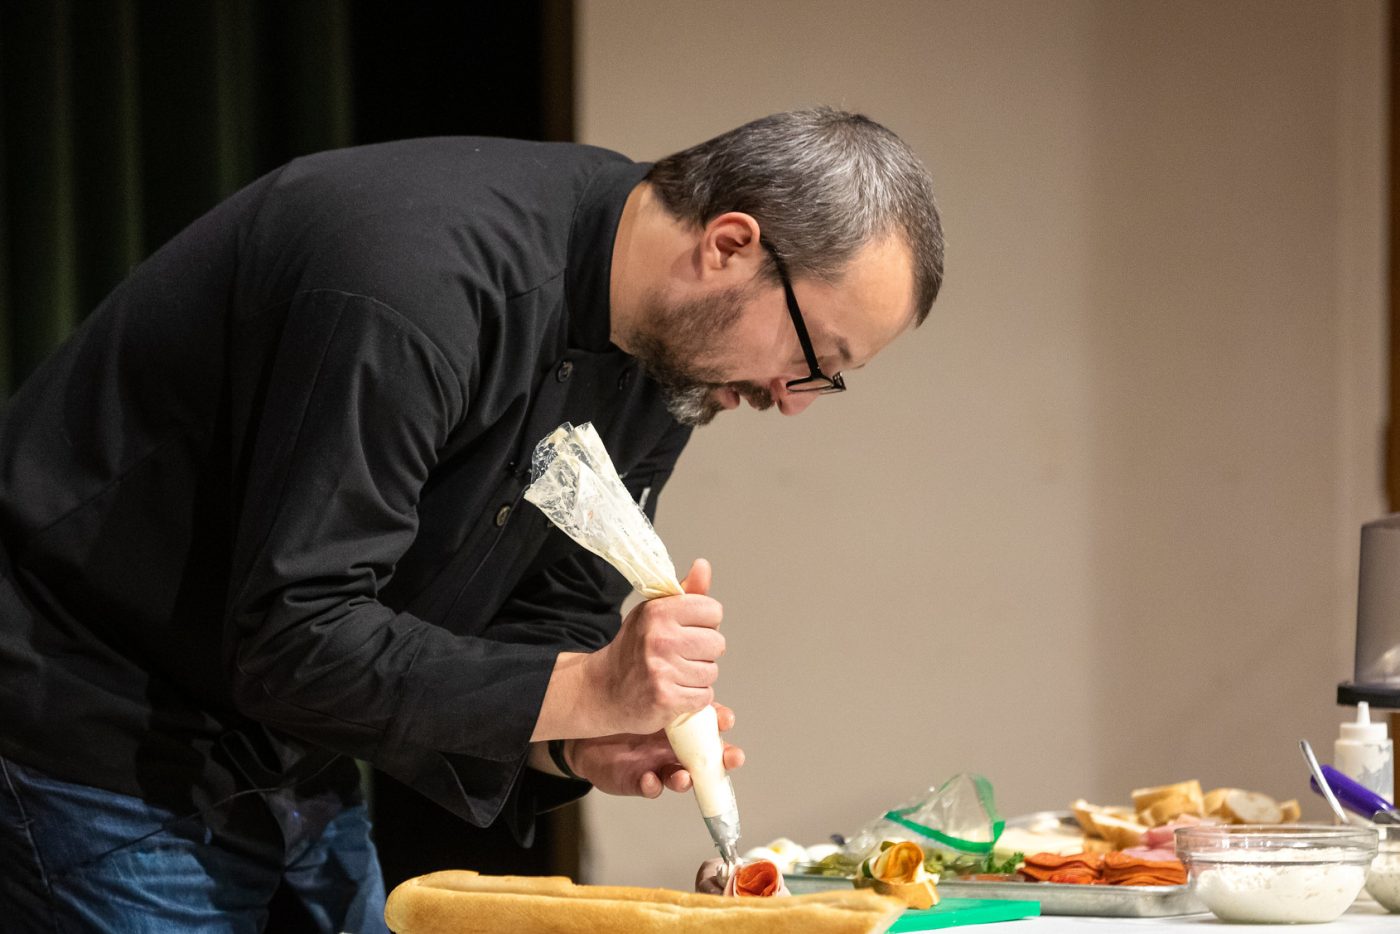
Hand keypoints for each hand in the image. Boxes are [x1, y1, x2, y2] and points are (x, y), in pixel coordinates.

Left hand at [569, 702, 744, 797]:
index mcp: (682, 727)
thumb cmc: (622, 709)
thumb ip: (666, 687)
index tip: (727, 719)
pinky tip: (650, 780)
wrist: (589, 730)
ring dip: (685, 780)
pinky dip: (652, 785)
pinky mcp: (638, 781)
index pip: (710, 726)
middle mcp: (676, 751)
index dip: (722, 725)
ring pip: (681, 778)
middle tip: (731, 758)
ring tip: (684, 777)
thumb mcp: (644, 694)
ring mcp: (659, 767)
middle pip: (707, 759)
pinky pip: (649, 787)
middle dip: (722, 762)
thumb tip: (682, 672)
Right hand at [578, 559, 723, 735]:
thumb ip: (685, 592)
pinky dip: (693, 698)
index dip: (705, 623)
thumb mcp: (654, 614)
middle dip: (703, 652)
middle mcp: (659, 638)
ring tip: (674, 674)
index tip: (687, 630)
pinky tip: (673, 691)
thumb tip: (703, 565)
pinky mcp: (665, 698)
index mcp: (657, 612)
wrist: (604, 690)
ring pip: (711, 672)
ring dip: (698, 677)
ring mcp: (661, 670)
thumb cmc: (634, 649)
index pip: (713, 611)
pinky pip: (703, 696)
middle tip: (679, 656)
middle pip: (717, 643)